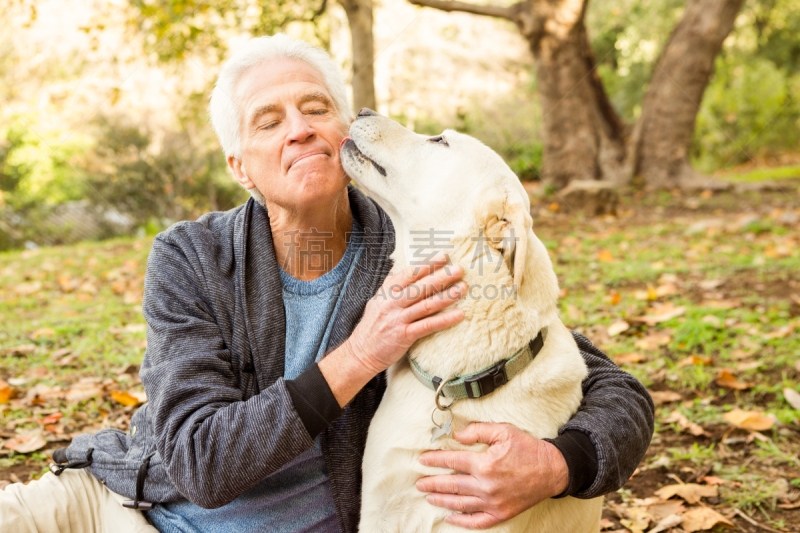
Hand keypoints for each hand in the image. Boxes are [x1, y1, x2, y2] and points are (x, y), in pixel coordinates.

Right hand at [345, 252, 465, 374]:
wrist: (361, 352)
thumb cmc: (372, 325)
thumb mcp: (377, 300)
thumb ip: (390, 284)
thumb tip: (400, 266)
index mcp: (387, 292)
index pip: (409, 274)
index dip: (427, 264)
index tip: (443, 257)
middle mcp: (392, 303)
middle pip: (420, 287)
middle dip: (441, 277)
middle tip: (459, 270)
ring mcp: (398, 319)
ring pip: (426, 305)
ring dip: (447, 296)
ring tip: (463, 288)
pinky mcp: (404, 336)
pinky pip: (427, 326)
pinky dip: (444, 320)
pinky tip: (459, 314)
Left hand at [416, 423, 568, 529]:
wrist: (552, 469)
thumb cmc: (528, 449)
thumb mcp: (504, 431)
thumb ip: (478, 431)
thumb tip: (457, 435)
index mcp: (485, 464)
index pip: (453, 461)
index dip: (435, 460)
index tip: (423, 460)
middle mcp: (486, 485)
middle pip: (452, 484)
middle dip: (432, 483)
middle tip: (419, 482)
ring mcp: (493, 502)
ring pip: (460, 503)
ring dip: (442, 500)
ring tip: (429, 496)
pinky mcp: (501, 513)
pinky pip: (477, 521)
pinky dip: (462, 521)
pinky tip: (450, 517)